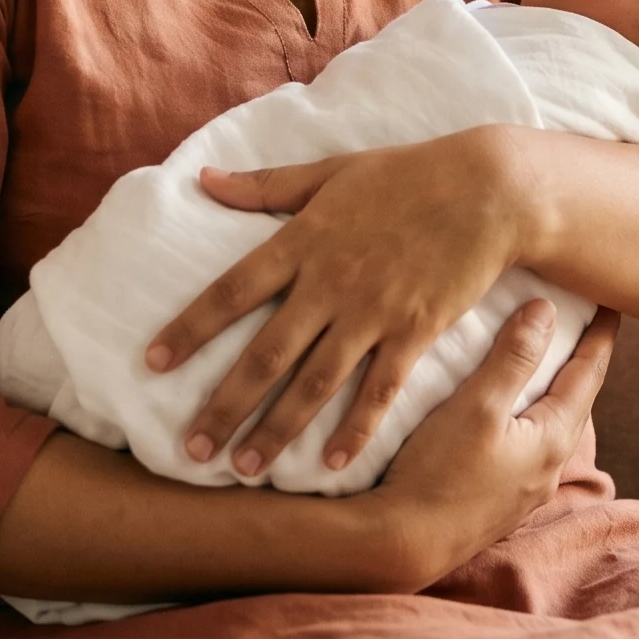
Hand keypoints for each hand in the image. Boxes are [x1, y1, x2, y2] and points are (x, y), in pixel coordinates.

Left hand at [144, 125, 537, 475]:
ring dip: (276, 430)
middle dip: (225, 403)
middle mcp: (329, 284)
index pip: (230, 291)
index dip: (189, 329)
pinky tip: (330, 466)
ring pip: (314, 384)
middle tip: (191, 446)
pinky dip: (355, 431)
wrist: (487, 191)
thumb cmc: (404, 175)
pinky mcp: (414, 333)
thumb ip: (263, 184)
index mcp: (301, 240)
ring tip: (243, 467)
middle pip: (265, 354)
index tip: (151, 364)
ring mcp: (372, 313)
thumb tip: (202, 179)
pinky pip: (378, 392)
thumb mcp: (328, 171)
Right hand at [369, 302, 617, 587]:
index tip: (614, 301)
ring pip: (549, 425)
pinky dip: (525, 415)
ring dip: (551, 389)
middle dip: (580, 361)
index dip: (601, 335)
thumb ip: (513, 358)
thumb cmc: (438, 472)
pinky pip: (524, 445)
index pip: (589, 374)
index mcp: (553, 439)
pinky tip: (506, 412)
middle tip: (581, 322)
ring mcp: (524, 488)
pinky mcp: (498, 499)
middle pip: (574, 401)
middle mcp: (548, 466)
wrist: (402, 544)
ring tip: (545, 360)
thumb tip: (546, 310)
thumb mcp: (477, 406)